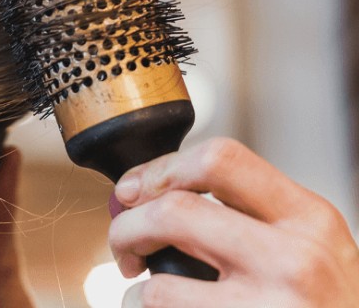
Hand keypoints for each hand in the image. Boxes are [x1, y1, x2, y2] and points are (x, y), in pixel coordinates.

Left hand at [108, 137, 358, 306]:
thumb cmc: (326, 303)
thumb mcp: (312, 246)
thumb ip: (251, 213)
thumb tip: (150, 192)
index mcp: (309, 218)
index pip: (219, 159)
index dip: (161, 168)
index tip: (135, 187)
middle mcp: (295, 259)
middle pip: (176, 212)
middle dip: (129, 226)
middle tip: (124, 242)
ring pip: (160, 282)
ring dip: (134, 285)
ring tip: (142, 288)